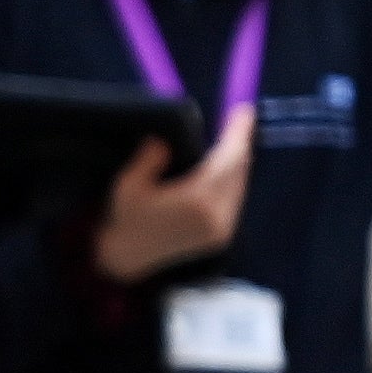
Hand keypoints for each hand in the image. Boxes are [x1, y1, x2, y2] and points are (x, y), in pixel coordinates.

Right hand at [91, 108, 253, 283]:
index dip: (239, 133)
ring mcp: (222, 228)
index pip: (229, 158)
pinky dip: (232, 180)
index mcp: (196, 200)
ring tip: (231, 141)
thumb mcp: (127, 185)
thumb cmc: (126, 221)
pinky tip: (224, 170)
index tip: (245, 111)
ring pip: (240, 185)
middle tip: (238, 121)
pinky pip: (235, 200)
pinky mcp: (221, 236)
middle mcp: (217, 215)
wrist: (127, 261)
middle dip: (240, 144)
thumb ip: (149, 159)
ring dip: (238, 162)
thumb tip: (164, 142)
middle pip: (240, 170)